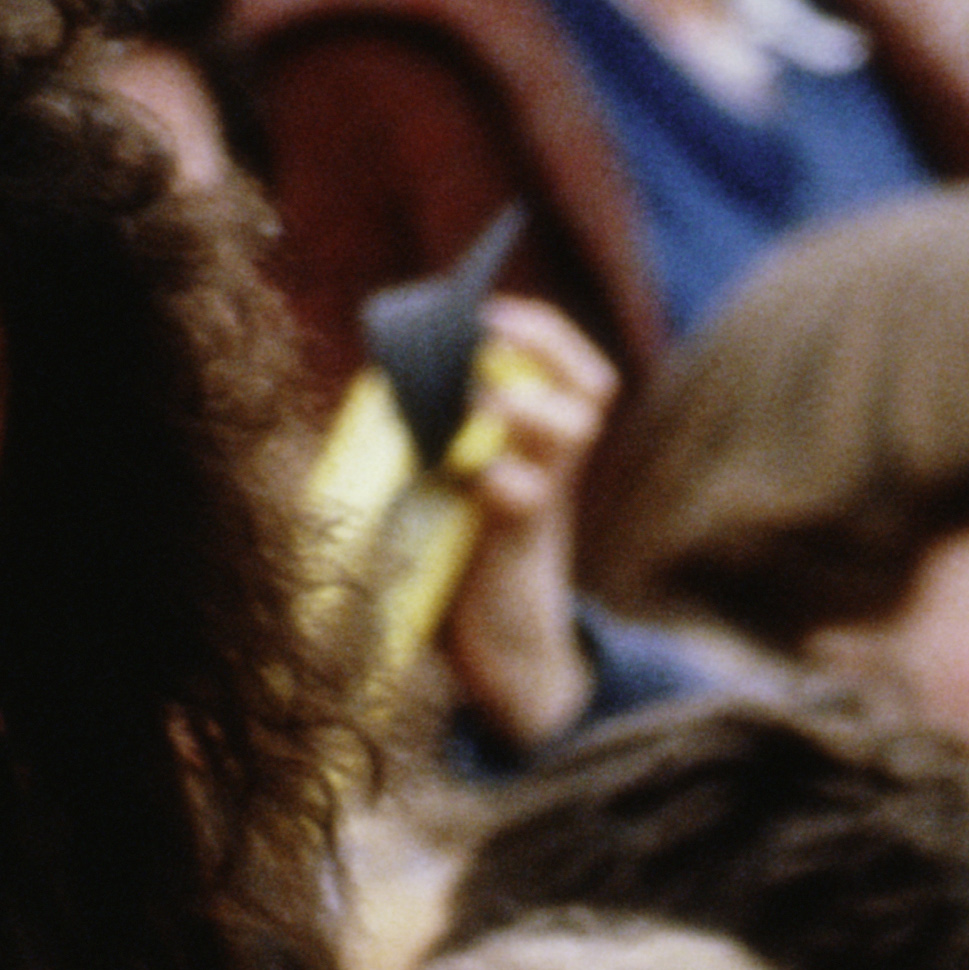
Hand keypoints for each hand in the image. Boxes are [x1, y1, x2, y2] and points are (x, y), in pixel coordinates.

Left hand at [437, 299, 619, 754]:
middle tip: (488, 339)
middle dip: (543, 349)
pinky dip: (501, 476)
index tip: (493, 310)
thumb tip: (376, 383)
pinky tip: (474, 478)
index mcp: (540, 448)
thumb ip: (438, 445)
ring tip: (480, 405)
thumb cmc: (465, 568)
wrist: (501, 659)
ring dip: (526, 403)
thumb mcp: (457, 494)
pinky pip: (526, 495)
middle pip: (591, 385)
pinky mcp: (520, 545)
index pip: (574, 368)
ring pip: (573, 427)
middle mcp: (553, 467)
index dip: (544, 331)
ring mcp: (545, 503)